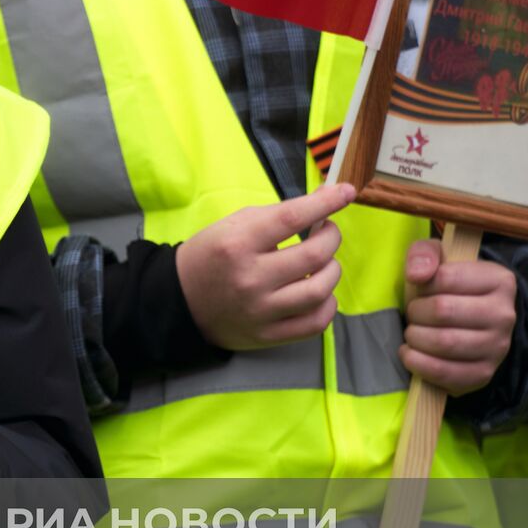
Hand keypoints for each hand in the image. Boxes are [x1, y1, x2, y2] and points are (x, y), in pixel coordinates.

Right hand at [176, 184, 355, 349]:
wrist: (181, 301)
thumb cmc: (211, 256)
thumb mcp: (233, 225)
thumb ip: (279, 214)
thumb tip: (325, 199)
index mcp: (237, 244)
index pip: (292, 218)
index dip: (326, 203)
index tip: (346, 192)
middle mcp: (250, 278)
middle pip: (314, 255)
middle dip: (331, 236)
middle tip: (326, 231)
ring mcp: (260, 311)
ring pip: (320, 290)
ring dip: (332, 270)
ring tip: (324, 263)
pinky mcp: (267, 335)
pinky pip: (315, 323)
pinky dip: (327, 303)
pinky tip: (320, 292)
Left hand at [400, 239, 515, 395]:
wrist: (467, 322)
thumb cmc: (447, 286)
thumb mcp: (437, 257)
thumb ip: (424, 254)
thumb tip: (416, 275)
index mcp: (499, 280)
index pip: (446, 278)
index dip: (422, 285)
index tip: (422, 290)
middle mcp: (504, 315)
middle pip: (442, 311)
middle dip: (415, 312)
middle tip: (413, 314)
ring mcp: (498, 348)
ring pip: (443, 343)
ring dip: (414, 338)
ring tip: (413, 333)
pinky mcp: (483, 374)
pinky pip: (444, 373)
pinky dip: (417, 364)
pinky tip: (411, 354)